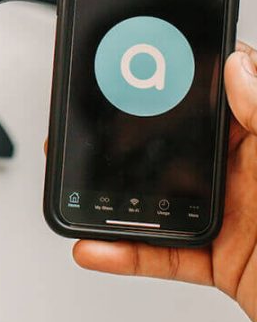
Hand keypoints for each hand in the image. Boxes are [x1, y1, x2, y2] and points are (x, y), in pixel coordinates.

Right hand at [67, 41, 256, 321]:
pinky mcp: (221, 260)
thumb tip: (238, 66)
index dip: (184, 76)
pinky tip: (98, 245)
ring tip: (82, 188)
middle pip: (176, 145)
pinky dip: (126, 253)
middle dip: (130, 137)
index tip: (143, 60)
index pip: (223, 96)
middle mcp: (247, 177)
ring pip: (160, 199)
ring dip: (116, 199)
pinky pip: (163, 254)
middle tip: (97, 130)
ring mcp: (231, 217)